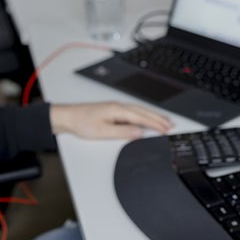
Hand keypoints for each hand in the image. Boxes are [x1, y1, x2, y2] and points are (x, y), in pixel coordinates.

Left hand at [50, 102, 172, 139]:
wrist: (67, 117)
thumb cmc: (81, 123)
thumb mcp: (102, 132)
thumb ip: (122, 132)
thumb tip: (138, 133)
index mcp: (118, 110)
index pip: (142, 117)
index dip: (155, 124)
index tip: (166, 129)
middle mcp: (119, 106)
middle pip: (143, 112)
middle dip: (158, 118)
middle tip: (171, 125)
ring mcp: (116, 107)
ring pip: (140, 111)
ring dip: (153, 116)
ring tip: (164, 121)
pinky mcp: (113, 110)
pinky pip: (134, 112)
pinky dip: (144, 115)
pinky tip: (146, 119)